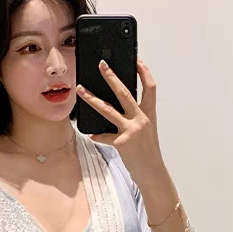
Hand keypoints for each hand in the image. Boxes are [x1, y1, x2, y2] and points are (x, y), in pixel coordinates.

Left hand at [76, 57, 167, 188]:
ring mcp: (131, 130)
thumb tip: (119, 108)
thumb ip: (135, 118)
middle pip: (124, 92)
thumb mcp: (146, 130)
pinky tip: (89, 134)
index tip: (136, 60)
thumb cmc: (148, 152)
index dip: (144, 72)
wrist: (151, 172)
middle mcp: (141, 119)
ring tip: (81, 90)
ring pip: (108, 110)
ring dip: (92, 99)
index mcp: (149, 114)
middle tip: (101, 65)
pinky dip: (96, 135)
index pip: (150, 87)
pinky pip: (104, 136)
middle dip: (111, 77)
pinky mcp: (121, 143)